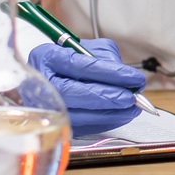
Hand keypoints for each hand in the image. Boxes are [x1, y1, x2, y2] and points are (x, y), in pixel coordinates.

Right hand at [29, 40, 146, 136]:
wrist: (48, 75)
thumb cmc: (70, 59)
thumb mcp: (87, 48)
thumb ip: (105, 58)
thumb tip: (127, 80)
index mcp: (47, 57)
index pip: (80, 65)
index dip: (109, 73)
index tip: (133, 77)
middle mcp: (42, 82)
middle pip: (74, 92)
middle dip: (108, 97)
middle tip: (132, 97)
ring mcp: (45, 106)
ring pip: (78, 114)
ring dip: (110, 114)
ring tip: (132, 108)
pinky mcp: (54, 123)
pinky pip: (81, 127)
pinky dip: (104, 122)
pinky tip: (120, 116)